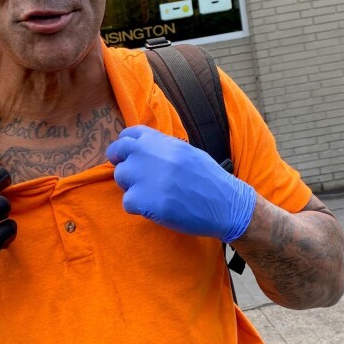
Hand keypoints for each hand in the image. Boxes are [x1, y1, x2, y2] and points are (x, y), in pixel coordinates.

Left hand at [105, 125, 255, 241]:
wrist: (226, 203)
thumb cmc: (208, 179)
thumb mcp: (186, 152)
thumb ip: (162, 148)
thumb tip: (140, 148)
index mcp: (161, 141)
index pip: (129, 134)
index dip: (125, 146)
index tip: (127, 156)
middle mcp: (150, 154)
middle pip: (118, 152)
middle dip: (121, 163)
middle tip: (130, 177)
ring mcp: (146, 177)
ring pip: (121, 178)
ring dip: (131, 187)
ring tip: (151, 194)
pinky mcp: (146, 201)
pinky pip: (127, 202)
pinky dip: (138, 207)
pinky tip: (156, 208)